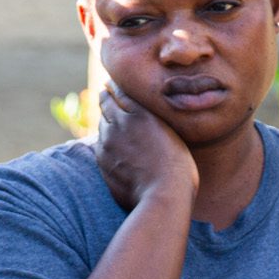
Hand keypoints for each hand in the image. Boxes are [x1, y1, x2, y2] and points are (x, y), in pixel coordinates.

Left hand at [95, 84, 197, 211]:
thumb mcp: (170, 133)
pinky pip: (100, 144)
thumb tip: (138, 111)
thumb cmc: (177, 165)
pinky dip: (106, 139)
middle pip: (105, 103)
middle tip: (108, 94)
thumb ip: (151, 118)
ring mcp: (107, 143)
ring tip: (112, 119)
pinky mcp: (102, 160)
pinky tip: (113, 142)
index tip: (114, 83)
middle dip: (107, 98)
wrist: (164, 195)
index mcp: (138, 112)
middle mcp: (119, 123)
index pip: (118, 90)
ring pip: (102, 123)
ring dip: (106, 119)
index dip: (115, 86)